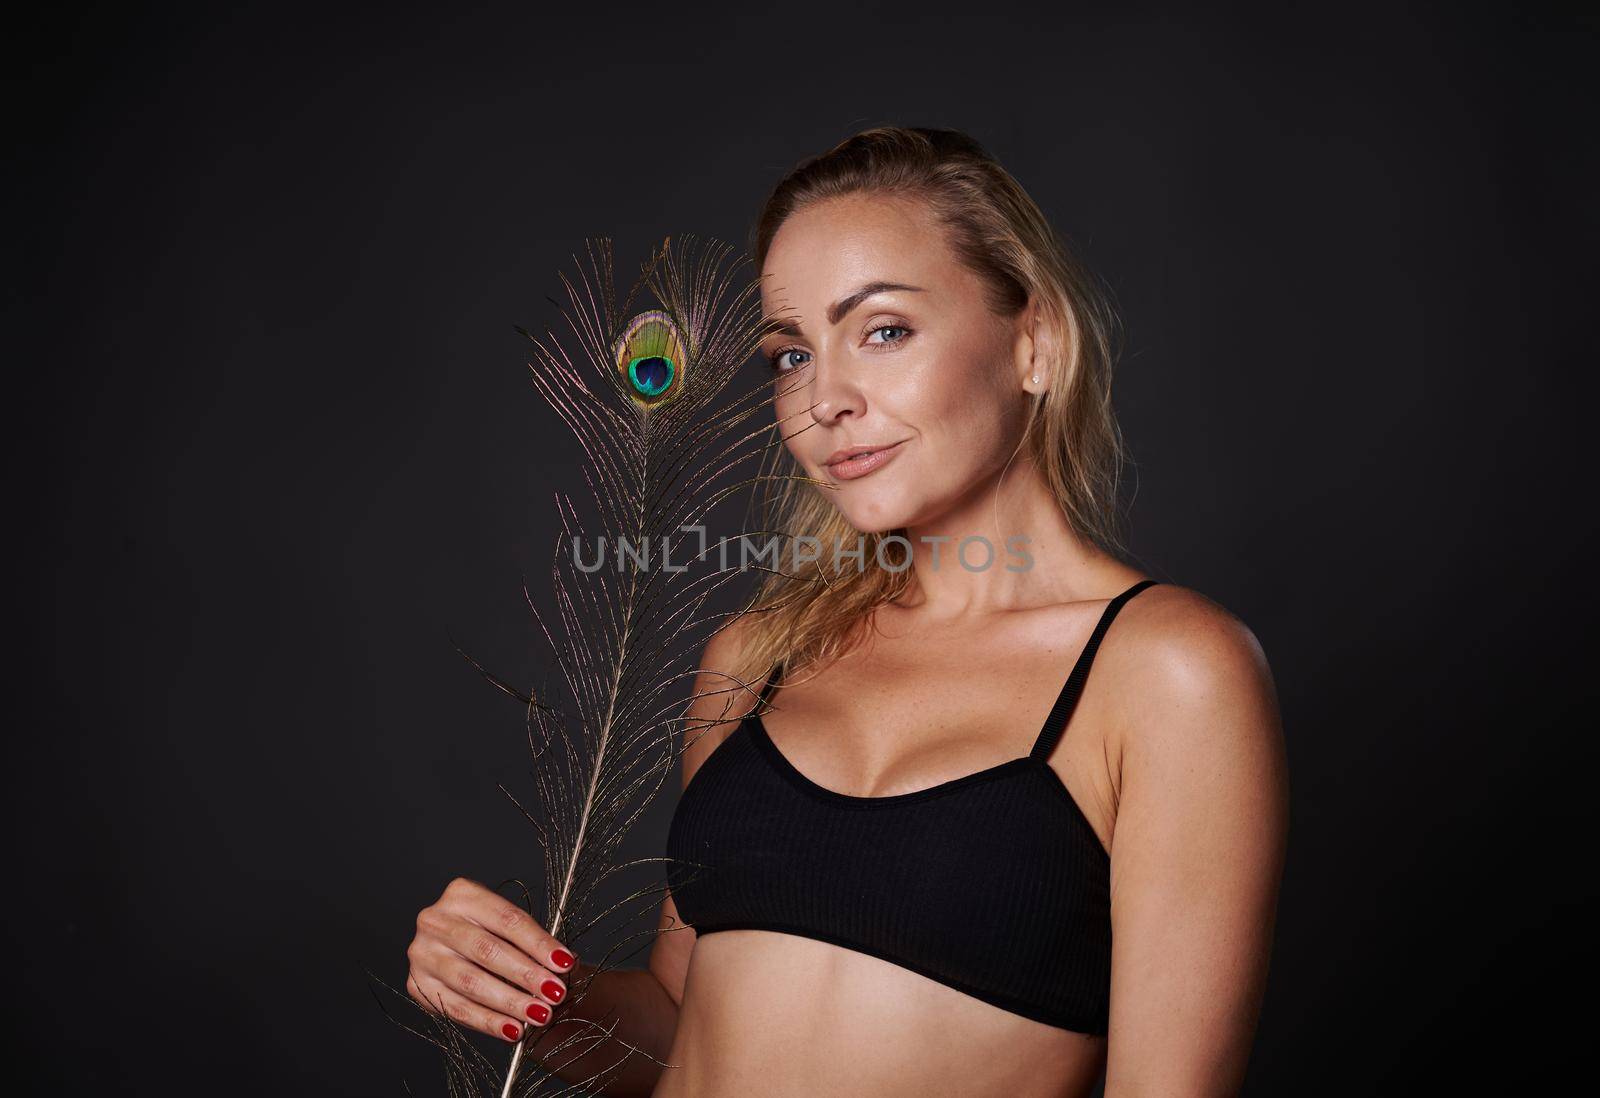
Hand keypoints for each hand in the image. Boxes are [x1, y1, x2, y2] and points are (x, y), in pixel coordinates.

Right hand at [406, 877, 578, 1042]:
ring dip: (510, 1002)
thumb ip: (528, 942)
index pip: (507, 919)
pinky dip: (487, 1021)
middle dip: (526, 974)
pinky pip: (455, 1008)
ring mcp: (422, 953)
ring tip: (539, 1015)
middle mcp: (436, 920)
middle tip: (555, 993)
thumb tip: (565, 967)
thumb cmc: (485, 931)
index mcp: (462, 894)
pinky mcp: (416, 984)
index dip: (539, 943)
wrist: (443, 945)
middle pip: (488, 950)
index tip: (565, 963)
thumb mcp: (502, 924)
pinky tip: (512, 1029)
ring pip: (470, 982)